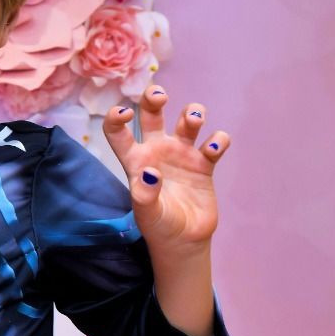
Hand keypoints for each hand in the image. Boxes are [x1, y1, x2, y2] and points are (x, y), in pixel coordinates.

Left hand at [103, 87, 227, 251]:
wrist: (184, 240)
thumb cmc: (159, 226)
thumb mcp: (147, 213)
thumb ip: (145, 194)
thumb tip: (150, 172)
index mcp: (135, 160)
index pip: (118, 132)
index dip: (117, 117)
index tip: (124, 112)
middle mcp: (157, 151)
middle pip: (153, 114)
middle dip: (154, 98)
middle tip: (160, 95)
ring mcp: (182, 155)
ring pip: (187, 121)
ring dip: (192, 113)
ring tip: (194, 120)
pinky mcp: (204, 164)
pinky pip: (214, 143)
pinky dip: (218, 140)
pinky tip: (213, 148)